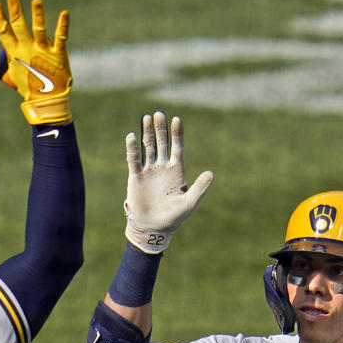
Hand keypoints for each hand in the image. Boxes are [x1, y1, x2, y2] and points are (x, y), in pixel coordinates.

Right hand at [0, 0, 71, 125]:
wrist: (47, 102)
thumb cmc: (28, 88)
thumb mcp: (8, 76)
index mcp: (15, 54)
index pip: (4, 33)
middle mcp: (28, 51)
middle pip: (20, 28)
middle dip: (16, 12)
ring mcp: (43, 52)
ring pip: (39, 30)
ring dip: (38, 15)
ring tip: (36, 1)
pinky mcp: (58, 54)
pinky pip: (61, 37)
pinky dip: (63, 26)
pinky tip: (64, 13)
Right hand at [124, 111, 212, 252]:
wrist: (153, 228)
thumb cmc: (173, 217)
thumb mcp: (189, 203)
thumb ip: (199, 188)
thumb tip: (211, 173)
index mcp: (177, 170)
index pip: (177, 147)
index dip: (177, 133)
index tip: (176, 119)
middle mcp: (163, 167)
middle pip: (162, 142)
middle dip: (160, 129)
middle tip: (158, 114)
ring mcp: (149, 170)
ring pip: (148, 147)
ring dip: (147, 133)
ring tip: (146, 118)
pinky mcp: (136, 177)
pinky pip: (134, 159)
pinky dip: (132, 148)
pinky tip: (132, 136)